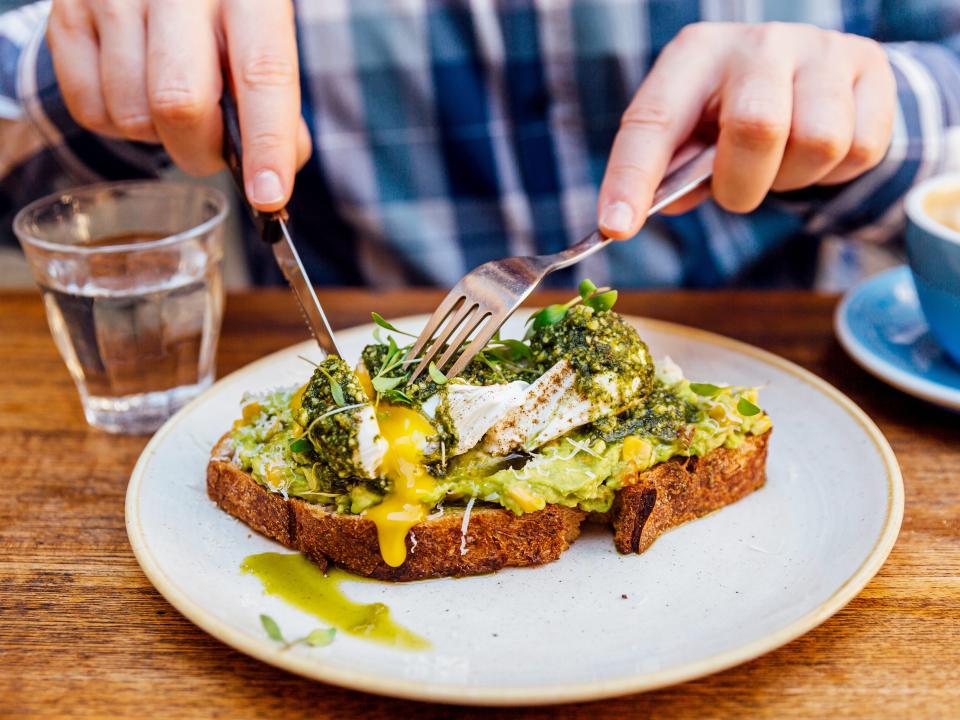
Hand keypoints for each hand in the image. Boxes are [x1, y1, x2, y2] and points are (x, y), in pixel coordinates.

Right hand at [46, 0, 311, 211]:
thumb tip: (269, 178)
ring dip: (158, 136)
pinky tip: (135, 90)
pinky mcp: (67, 16)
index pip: (263, 74)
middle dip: (201, 150)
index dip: (267, 143)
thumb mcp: (265, 39)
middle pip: (181, 103)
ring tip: (170, 101)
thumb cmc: (222, 12)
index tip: (269, 196)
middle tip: (212, 147)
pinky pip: (90, 111)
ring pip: (133, 115)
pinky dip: (119, 124)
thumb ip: (279, 105)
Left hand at [597, 22, 895, 237]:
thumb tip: (641, 213)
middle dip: (742, 184)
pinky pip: (861, 149)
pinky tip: (817, 153)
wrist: (812, 70)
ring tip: (780, 164)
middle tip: (736, 188)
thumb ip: (669, 174)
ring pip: (818, 142)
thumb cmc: (732, 113)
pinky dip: (836, 173)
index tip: (616, 226)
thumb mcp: (691, 135)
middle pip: (757, 126)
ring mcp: (819, 49)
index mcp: (694, 56)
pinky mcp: (869, 67)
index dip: (632, 178)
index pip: (653, 121)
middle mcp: (757, 42)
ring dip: (793, 179)